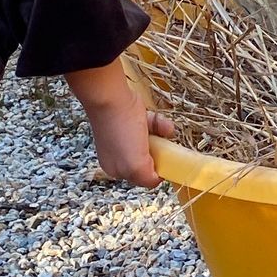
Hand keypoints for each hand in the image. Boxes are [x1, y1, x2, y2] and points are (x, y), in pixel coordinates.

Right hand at [66, 62, 170, 187]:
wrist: (112, 98)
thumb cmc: (122, 132)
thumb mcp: (135, 165)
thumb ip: (146, 178)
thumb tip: (156, 179)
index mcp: (117, 169)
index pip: (143, 177)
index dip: (155, 171)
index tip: (164, 161)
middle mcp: (119, 154)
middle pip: (150, 158)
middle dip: (160, 151)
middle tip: (163, 145)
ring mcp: (126, 136)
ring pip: (153, 141)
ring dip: (163, 136)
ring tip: (164, 130)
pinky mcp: (132, 119)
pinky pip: (152, 125)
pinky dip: (159, 124)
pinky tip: (160, 121)